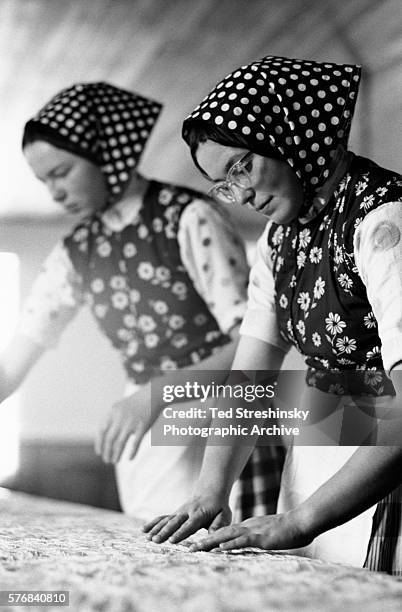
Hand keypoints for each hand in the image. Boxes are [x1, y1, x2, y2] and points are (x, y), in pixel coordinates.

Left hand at [95, 386, 151, 463]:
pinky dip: (132, 452)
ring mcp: (131, 423)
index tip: (99, 453)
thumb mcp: (121, 407)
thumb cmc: (136, 403)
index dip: (99, 443)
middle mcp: (120, 418)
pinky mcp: (142, 427)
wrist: (153, 395)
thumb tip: (106, 438)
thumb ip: (112, 420)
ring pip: (120, 443)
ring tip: (114, 461)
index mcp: (113, 412)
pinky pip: (135, 443)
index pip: (101, 430)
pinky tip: (130, 458)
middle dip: (107, 452)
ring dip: (116, 454)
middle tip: (107, 461)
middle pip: (109, 439)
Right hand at [142, 493, 231, 543]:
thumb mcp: (224, 515)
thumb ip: (218, 525)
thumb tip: (214, 536)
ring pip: (166, 520)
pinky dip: (153, 523)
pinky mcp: (175, 514)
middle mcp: (187, 512)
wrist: (210, 491)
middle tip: (156, 540)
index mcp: (199, 514)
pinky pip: (163, 518)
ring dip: (156, 529)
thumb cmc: (219, 507)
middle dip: (165, 532)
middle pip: (174, 523)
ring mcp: (179, 512)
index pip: (189, 525)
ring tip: (147, 538)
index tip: (172, 540)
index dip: (180, 533)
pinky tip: (143, 531)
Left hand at [187, 510, 313, 551]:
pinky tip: (221, 549)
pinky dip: (231, 545)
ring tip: (196, 548)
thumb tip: (251, 544)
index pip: (226, 532)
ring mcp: (254, 531)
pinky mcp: (261, 538)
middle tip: (188, 548)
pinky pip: (243, 541)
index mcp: (248, 526)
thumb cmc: (288, 530)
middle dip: (204, 541)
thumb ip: (258, 538)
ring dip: (211, 542)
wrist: (301, 521)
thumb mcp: (268, 534)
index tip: (198, 544)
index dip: (211, 538)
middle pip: (221, 533)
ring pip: (227, 536)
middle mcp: (247, 527)